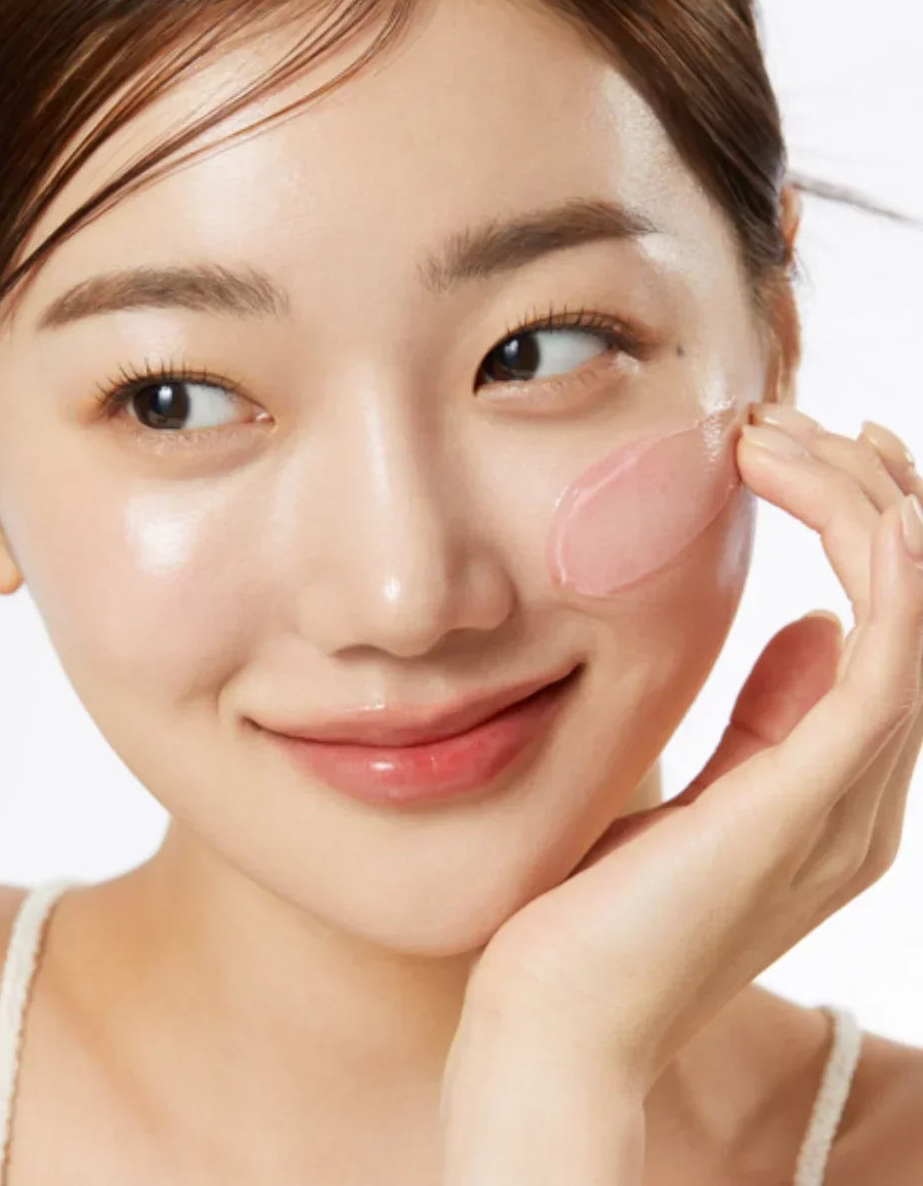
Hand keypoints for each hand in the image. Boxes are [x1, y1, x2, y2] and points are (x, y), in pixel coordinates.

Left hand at [451, 405, 922, 1098]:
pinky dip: (878, 560)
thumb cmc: (597, 905)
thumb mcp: (695, 787)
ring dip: (864, 501)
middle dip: (864, 490)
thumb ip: (765, 718)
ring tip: (782, 433)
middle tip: (781, 419)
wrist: (553, 1020)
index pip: (892, 622)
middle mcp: (867, 791)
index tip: (801, 444)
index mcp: (839, 786)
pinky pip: (888, 655)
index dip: (867, 520)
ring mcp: (852, 799)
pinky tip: (835, 492)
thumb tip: (810, 623)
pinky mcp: (816, 799)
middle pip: (918, 601)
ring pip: (916, 608)